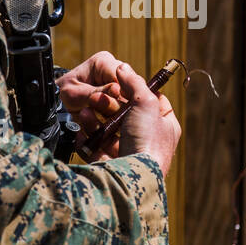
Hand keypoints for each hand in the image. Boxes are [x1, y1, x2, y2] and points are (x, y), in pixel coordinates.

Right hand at [57, 53, 182, 173]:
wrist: (132, 176)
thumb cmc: (147, 141)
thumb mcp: (146, 103)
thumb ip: (134, 83)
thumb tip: (124, 67)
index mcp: (164, 126)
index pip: (152, 101)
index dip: (136, 90)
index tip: (120, 83)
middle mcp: (147, 139)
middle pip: (125, 116)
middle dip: (108, 105)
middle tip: (96, 97)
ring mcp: (128, 152)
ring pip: (107, 131)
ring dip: (94, 119)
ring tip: (86, 111)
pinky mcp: (110, 163)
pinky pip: (95, 147)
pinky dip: (87, 138)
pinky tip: (81, 130)